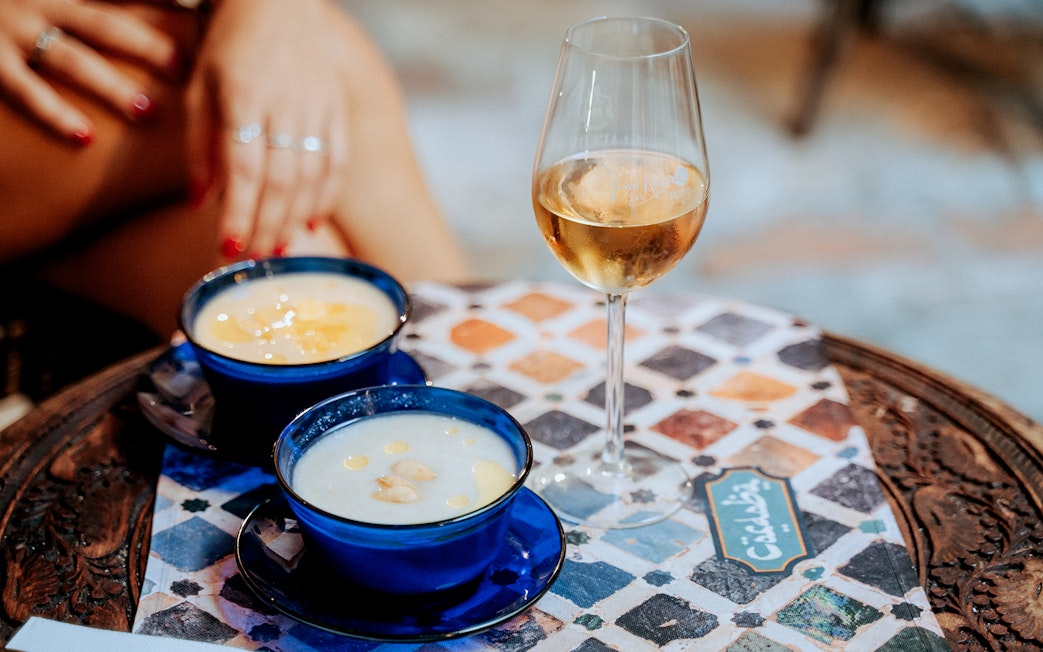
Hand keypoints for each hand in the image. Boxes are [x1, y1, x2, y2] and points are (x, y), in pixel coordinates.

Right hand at [0, 0, 183, 143]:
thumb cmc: (10, 3)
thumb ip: (99, 4)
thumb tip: (169, 5)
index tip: (197, 14)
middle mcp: (40, 2)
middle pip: (104, 24)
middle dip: (147, 46)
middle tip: (185, 69)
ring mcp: (13, 30)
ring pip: (71, 60)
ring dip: (110, 87)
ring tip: (147, 112)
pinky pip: (23, 90)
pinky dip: (53, 113)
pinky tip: (83, 137)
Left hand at [185, 0, 349, 258]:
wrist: (279, 0)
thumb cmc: (230, 44)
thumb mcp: (200, 86)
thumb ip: (200, 146)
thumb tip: (200, 204)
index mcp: (246, 95)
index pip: (244, 168)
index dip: (239, 212)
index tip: (228, 246)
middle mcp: (286, 103)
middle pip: (281, 180)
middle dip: (266, 225)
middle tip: (254, 258)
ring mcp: (318, 106)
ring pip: (311, 176)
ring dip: (294, 218)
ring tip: (279, 248)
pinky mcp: (337, 108)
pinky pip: (337, 161)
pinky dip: (326, 196)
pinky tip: (311, 220)